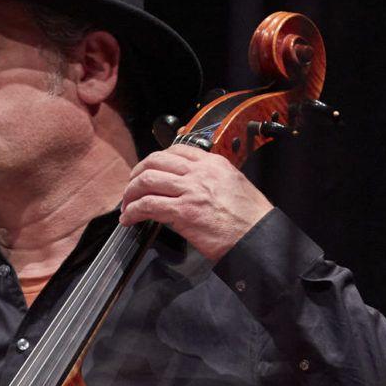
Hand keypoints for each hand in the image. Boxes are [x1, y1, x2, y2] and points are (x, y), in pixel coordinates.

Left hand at [119, 145, 271, 263]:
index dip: (154, 160)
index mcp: (213, 163)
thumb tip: (188, 185)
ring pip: (147, 180)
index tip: (147, 171)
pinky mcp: (184, 212)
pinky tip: (129, 219)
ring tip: (127, 206)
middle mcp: (200, 172)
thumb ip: (210, 178)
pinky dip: (133, 212)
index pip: (176, 149)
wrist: (258, 235)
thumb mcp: (233, 183)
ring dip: (130, 193)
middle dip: (136, 174)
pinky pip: (148, 205)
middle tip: (131, 189)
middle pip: (155, 161)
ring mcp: (191, 191)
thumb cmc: (250, 217)